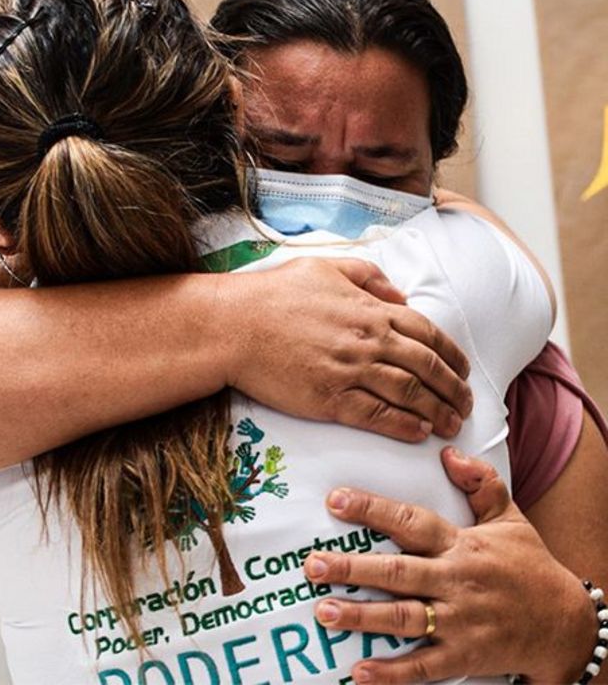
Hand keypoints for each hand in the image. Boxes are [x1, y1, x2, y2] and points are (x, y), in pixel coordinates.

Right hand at [221, 258, 472, 442]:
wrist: (234, 326)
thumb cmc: (274, 294)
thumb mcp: (325, 267)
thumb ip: (368, 276)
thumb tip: (399, 294)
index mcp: (370, 310)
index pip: (428, 333)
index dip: (452, 355)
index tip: (463, 371)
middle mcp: (368, 340)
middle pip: (427, 367)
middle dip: (454, 389)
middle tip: (465, 405)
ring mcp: (350, 371)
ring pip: (410, 394)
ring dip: (437, 411)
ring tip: (451, 425)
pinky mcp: (329, 399)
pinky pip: (378, 416)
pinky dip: (403, 425)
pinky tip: (418, 433)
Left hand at [303, 449, 595, 683]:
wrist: (567, 624)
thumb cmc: (530, 566)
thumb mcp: (510, 518)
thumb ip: (481, 483)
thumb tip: (448, 453)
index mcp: (461, 544)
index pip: (410, 521)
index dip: (372, 509)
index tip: (335, 500)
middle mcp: (456, 580)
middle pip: (398, 572)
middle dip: (352, 569)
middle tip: (312, 565)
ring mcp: (459, 621)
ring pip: (404, 619)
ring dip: (362, 617)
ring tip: (323, 611)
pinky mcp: (465, 656)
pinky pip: (424, 666)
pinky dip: (392, 672)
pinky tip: (360, 672)